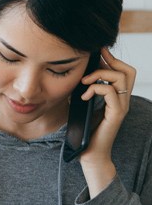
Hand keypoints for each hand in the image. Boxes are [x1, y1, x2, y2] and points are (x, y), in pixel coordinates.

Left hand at [78, 48, 136, 195]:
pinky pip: (111, 92)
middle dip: (110, 61)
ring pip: (121, 78)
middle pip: (128, 71)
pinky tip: (84, 96)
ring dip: (100, 74)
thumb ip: (86, 91)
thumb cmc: (85, 131)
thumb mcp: (85, 106)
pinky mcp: (116, 115)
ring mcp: (121, 107)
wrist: (89, 153)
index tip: (98, 51)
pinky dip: (96, 88)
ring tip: (84, 82)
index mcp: (118, 97)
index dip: (113, 59)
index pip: (124, 71)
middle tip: (93, 60)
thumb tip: (77, 75)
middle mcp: (124, 100)